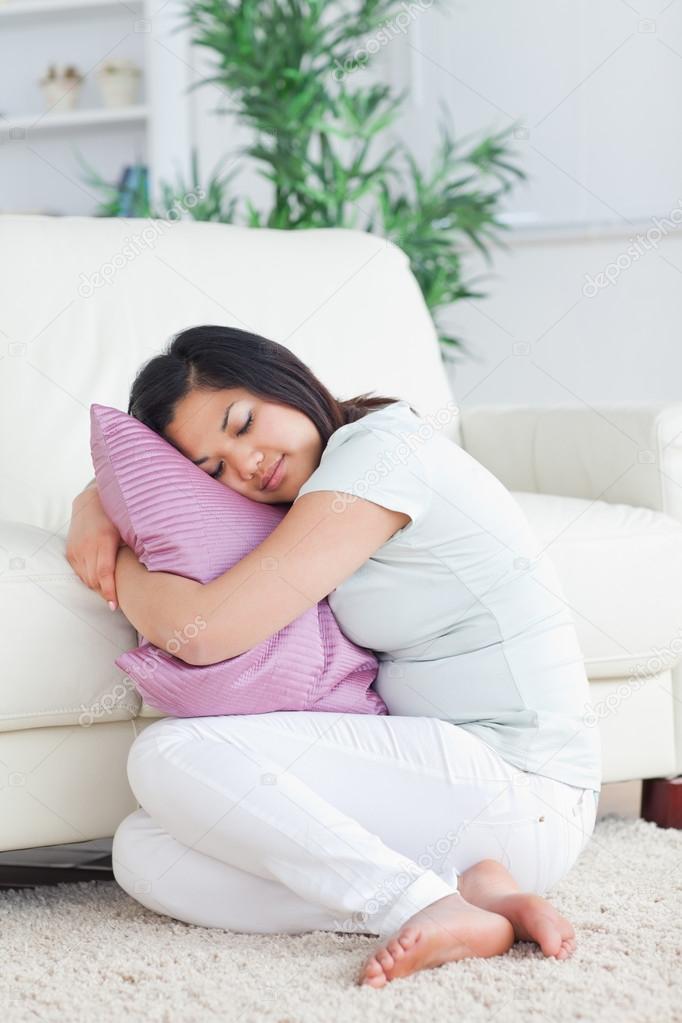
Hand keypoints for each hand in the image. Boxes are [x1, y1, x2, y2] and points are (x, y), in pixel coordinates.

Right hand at [66, 485, 124, 609]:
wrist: (90, 501)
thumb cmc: (115, 516)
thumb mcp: (128, 529)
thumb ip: (136, 547)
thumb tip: (155, 566)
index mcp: (103, 541)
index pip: (104, 573)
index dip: (109, 591)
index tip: (114, 605)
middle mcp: (87, 546)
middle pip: (94, 580)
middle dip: (105, 593)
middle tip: (118, 600)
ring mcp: (76, 550)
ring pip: (86, 579)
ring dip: (98, 587)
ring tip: (111, 591)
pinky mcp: (70, 552)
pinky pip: (79, 573)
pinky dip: (89, 579)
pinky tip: (101, 579)